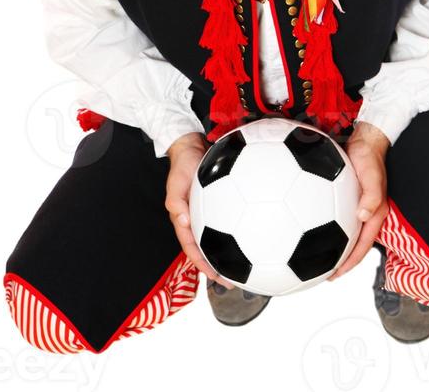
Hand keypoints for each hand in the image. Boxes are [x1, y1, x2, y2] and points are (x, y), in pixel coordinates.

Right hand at [164, 132, 233, 288]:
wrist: (191, 147)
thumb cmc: (181, 166)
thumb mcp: (174, 183)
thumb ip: (176, 202)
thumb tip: (183, 222)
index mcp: (184, 222)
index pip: (193, 250)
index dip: (203, 266)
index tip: (217, 279)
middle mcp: (197, 221)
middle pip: (208, 250)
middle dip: (219, 268)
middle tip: (236, 282)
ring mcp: (209, 214)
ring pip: (219, 239)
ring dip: (230, 253)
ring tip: (247, 266)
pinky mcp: (220, 204)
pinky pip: (231, 221)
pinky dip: (240, 231)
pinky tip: (254, 234)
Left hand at [326, 122, 389, 281]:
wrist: (365, 142)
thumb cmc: (370, 158)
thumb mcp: (373, 177)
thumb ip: (371, 196)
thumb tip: (362, 216)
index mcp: (374, 215)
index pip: (362, 247)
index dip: (349, 264)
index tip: (334, 275)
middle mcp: (365, 215)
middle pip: (352, 246)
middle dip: (339, 262)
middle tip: (320, 274)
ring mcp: (355, 208)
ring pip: (343, 235)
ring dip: (332, 248)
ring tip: (315, 257)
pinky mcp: (345, 200)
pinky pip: (335, 219)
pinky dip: (324, 228)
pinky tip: (309, 226)